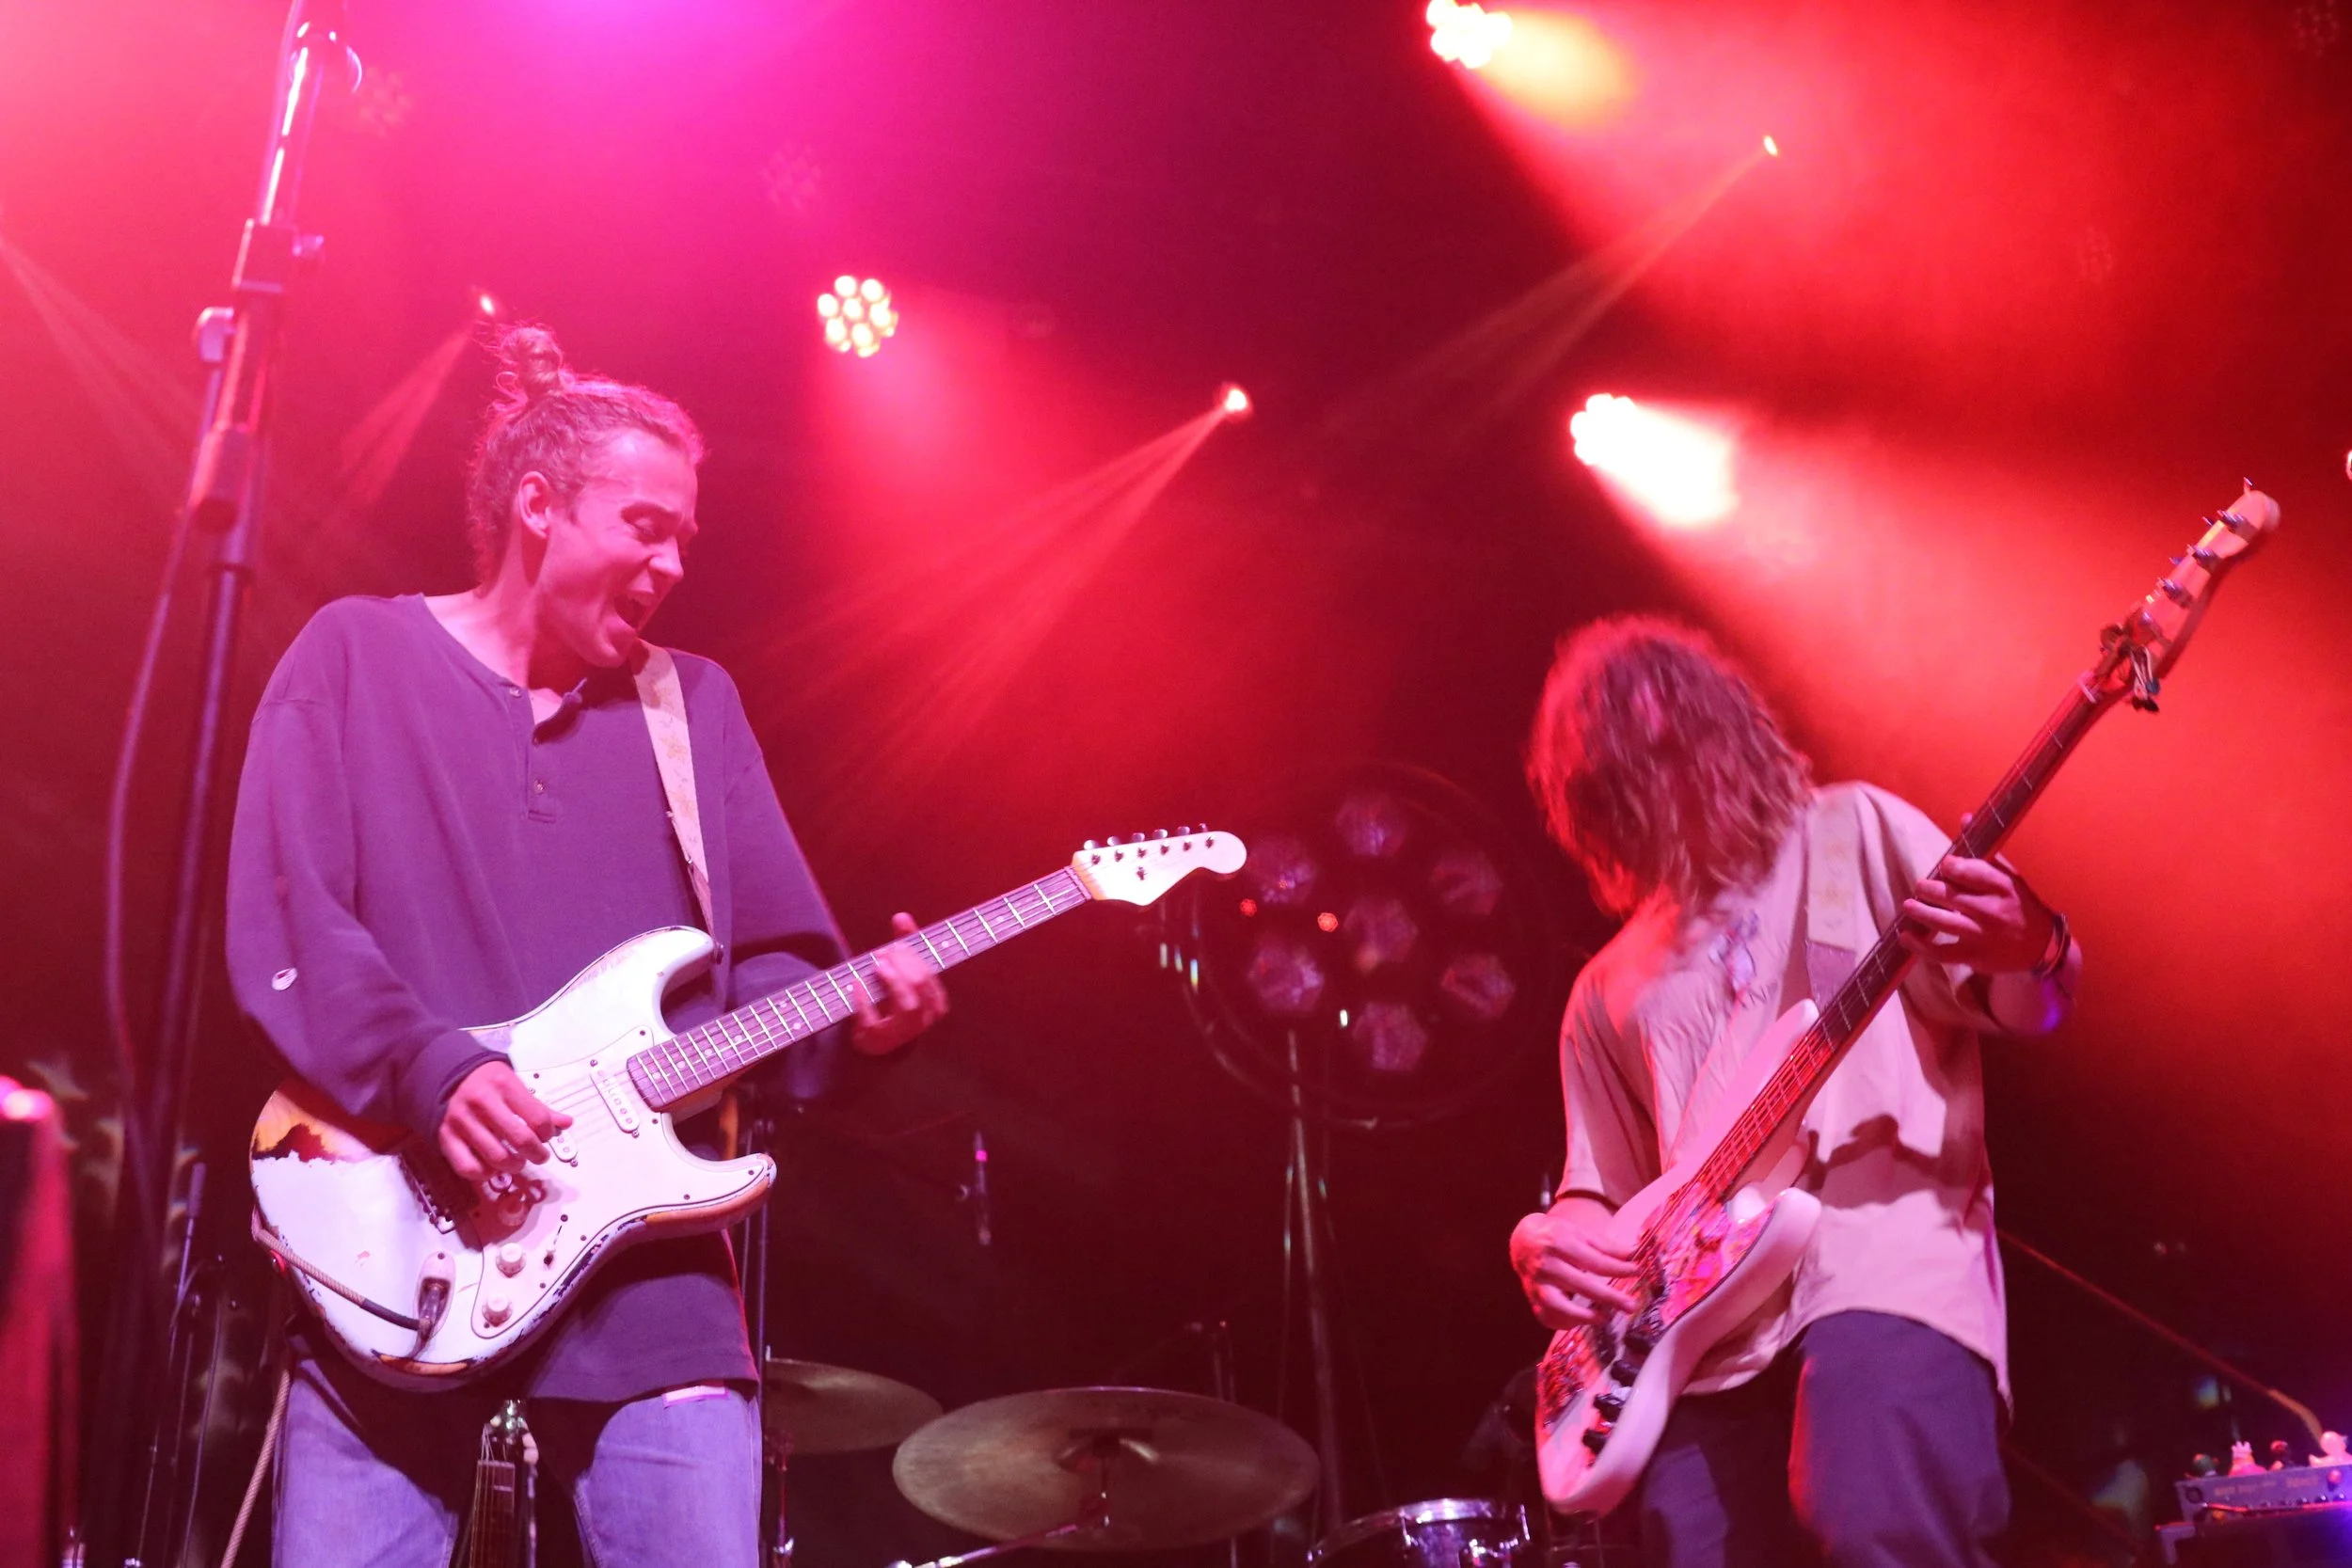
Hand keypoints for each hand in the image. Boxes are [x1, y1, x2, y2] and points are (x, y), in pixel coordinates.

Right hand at [438, 1061, 572, 1182]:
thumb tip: (565, 1123)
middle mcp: (481, 1103)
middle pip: (520, 1140)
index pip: (538, 1118)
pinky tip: (493, 1167)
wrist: (447, 1076)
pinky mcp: (446, 1137)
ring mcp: (461, 1121)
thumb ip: (539, 1107)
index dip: (548, 1133)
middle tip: (540, 1155)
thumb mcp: (514, 1084)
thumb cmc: (485, 1082)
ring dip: (515, 1165)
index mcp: (503, 1086)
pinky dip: (485, 1173)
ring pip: (497, 1157)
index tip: (547, 1135)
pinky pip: (468, 1167)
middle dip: (537, 1154)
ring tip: (519, 1161)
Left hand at [850, 912, 948, 1055]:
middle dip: (902, 964)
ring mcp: (902, 1033)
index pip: (929, 975)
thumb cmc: (888, 1004)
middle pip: (921, 985)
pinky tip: (855, 984)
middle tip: (883, 952)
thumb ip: (903, 946)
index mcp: (934, 1003)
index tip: (895, 944)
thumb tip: (901, 916)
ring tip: (877, 965)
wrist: (871, 1042)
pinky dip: (865, 1001)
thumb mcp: (898, 974)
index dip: (912, 957)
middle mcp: (924, 1020)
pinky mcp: (879, 1042)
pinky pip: (875, 1022)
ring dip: (893, 981)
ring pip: (909, 1006)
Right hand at [1510, 1197, 1639, 1329]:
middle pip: (1581, 1284)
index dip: (1617, 1268)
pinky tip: (1580, 1322)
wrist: (1523, 1240)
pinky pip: (1547, 1315)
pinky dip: (1563, 1322)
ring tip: (1604, 1318)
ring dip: (1583, 1315)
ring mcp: (1536, 1283)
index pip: (1594, 1261)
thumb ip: (1606, 1246)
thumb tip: (1635, 1253)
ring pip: (1558, 1305)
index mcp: (1560, 1243)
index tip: (1637, 1272)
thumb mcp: (1580, 1233)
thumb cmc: (1557, 1236)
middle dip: (1608, 1297)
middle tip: (1630, 1305)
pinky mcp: (1531, 1297)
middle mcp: (1546, 1264)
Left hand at [1899, 820, 2057, 973]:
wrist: (2041, 947)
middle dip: (1930, 890)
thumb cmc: (2019, 905)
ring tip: (1909, 905)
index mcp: (2004, 887)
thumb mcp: (2009, 877)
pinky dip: (1920, 946)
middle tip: (1920, 886)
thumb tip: (1964, 818)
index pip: (1974, 872)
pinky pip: (1941, 953)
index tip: (1944, 865)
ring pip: (1944, 923)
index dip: (1953, 867)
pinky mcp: (1974, 956)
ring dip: (1921, 913)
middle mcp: (1993, 911)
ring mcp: (1982, 935)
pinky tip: (1906, 937)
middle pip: (1953, 897)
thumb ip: (1983, 853)